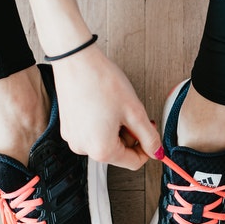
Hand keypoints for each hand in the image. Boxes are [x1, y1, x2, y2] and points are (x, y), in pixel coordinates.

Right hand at [51, 45, 161, 169]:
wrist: (76, 60)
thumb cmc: (102, 82)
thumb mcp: (134, 111)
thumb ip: (149, 137)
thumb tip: (157, 152)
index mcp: (101, 150)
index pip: (133, 163)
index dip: (147, 149)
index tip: (150, 133)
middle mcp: (83, 149)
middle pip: (118, 152)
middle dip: (130, 135)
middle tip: (132, 113)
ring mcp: (73, 138)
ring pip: (105, 142)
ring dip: (116, 129)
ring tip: (115, 106)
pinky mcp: (67, 127)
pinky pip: (91, 133)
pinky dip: (101, 123)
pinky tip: (102, 105)